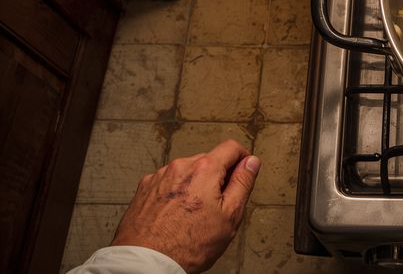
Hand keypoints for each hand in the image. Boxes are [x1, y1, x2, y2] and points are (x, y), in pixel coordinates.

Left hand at [111, 140, 260, 273]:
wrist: (147, 262)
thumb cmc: (188, 245)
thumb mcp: (230, 215)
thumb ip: (243, 183)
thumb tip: (251, 162)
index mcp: (204, 169)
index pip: (231, 147)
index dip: (243, 158)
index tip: (244, 170)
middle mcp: (180, 167)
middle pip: (208, 160)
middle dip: (217, 177)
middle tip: (219, 204)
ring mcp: (159, 177)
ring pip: (187, 173)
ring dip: (195, 185)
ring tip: (193, 214)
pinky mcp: (144, 189)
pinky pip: (168, 183)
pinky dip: (175, 193)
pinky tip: (176, 215)